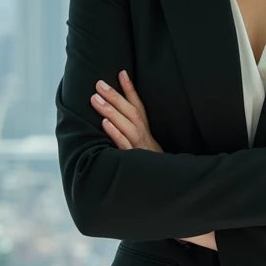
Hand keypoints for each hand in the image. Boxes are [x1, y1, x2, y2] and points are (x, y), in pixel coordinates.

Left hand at [91, 73, 215, 250]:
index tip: (121, 72)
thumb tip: (122, 126)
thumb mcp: (150, 154)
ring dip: (111, 110)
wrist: (170, 193)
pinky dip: (115, 133)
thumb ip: (139, 140)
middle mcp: (145, 138)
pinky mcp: (136, 161)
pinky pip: (124, 145)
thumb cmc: (158, 172)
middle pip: (130, 112)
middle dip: (115, 96)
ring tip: (95, 98)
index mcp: (148, 135)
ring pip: (126, 125)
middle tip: (99, 82)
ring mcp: (140, 149)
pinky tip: (104, 123)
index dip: (131, 90)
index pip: (140, 107)